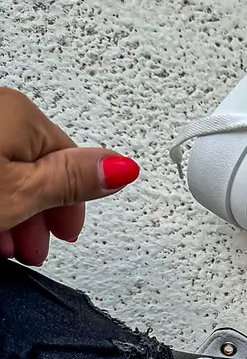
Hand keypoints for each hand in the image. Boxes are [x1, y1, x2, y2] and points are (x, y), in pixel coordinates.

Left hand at [0, 88, 139, 265]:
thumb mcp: (21, 191)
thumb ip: (74, 179)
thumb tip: (123, 168)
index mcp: (24, 115)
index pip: (72, 165)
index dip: (71, 208)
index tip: (65, 235)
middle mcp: (1, 110)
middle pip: (39, 170)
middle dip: (42, 213)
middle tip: (34, 248)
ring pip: (9, 174)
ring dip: (15, 214)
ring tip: (6, 245)